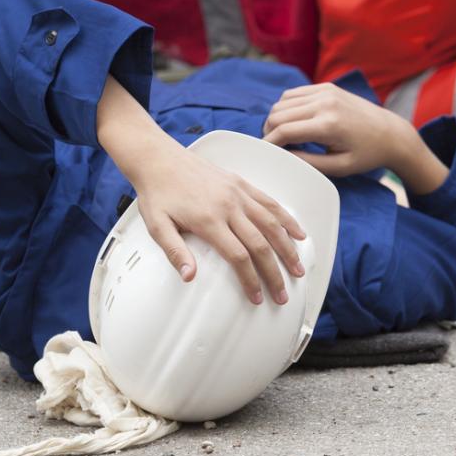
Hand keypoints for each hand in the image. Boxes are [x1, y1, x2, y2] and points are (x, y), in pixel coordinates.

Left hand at [130, 144, 305, 304]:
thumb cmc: (158, 193)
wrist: (159, 159)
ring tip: (298, 268)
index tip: (258, 297)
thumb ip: (174, 252)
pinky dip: (287, 218)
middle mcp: (228, 206)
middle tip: (282, 294)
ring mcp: (238, 193)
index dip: (251, 280)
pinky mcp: (241, 183)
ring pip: (272, 223)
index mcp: (209, 220)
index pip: (238, 256)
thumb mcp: (157, 226)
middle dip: (275, 273)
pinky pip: (270, 202)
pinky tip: (298, 232)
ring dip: (288, 248)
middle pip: (260, 244)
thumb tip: (189, 276)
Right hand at [263, 82, 411, 175]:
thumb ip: (308, 162)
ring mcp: (325, 91)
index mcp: (328, 125)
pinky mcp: (326, 87)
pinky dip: (287, 107)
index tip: (265, 154)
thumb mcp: (339, 167)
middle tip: (275, 147)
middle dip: (269, 131)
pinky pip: (294, 94)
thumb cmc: (367, 155)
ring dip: (276, 119)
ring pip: (282, 102)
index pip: (284, 131)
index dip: (269, 143)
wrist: (391, 134)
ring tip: (285, 136)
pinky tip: (294, 121)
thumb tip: (282, 156)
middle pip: (278, 114)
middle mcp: (324, 103)